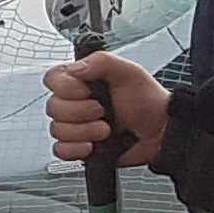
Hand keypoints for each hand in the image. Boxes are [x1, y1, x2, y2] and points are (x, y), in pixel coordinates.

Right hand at [44, 53, 169, 166]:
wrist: (160, 132)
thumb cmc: (148, 102)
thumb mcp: (129, 72)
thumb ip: (101, 62)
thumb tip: (74, 68)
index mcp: (82, 81)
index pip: (52, 79)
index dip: (65, 87)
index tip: (87, 91)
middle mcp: (75, 102)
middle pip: (53, 107)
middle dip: (81, 112)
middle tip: (103, 111)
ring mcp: (75, 126)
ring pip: (57, 130)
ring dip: (85, 132)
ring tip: (106, 130)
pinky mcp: (78, 147)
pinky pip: (61, 150)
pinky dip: (76, 149)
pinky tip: (93, 145)